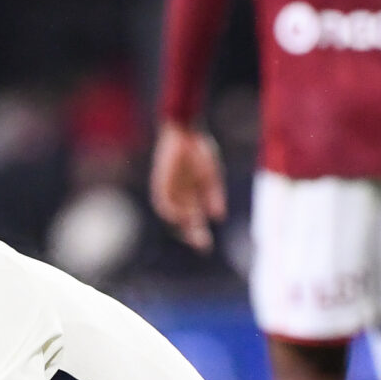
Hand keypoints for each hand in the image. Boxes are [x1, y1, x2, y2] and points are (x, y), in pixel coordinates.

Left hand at [149, 123, 226, 251]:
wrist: (185, 133)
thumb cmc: (200, 151)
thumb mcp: (211, 176)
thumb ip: (214, 196)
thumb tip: (219, 217)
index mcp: (193, 195)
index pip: (195, 220)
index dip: (200, 233)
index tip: (207, 246)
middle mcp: (180, 196)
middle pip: (185, 221)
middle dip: (193, 234)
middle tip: (203, 245)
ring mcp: (170, 190)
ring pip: (174, 214)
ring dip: (183, 223)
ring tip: (195, 229)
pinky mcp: (161, 183)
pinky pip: (164, 203)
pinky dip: (173, 211)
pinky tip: (183, 216)